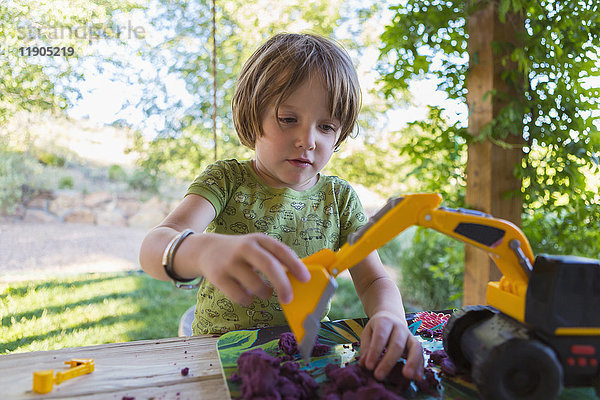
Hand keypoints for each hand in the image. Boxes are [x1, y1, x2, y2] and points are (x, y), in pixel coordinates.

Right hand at [195, 232, 310, 305]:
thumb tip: (301, 276)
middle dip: (283, 285)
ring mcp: (230, 262)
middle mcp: (245, 248)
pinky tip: (246, 293)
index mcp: (259, 239)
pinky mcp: (219, 277)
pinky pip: (241, 297)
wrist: (206, 250)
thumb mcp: (257, 247)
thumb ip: (276, 258)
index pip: (281, 250)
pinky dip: (248, 300)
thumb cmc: (241, 252)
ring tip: (263, 291)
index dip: (295, 265)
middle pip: (269, 266)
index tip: (305, 279)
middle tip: (288, 298)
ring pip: (256, 286)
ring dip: (264, 293)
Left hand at [359, 310, 423, 380]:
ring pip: (415, 347)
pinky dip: (420, 366)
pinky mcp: (416, 344)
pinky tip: (417, 377)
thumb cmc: (377, 328)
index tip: (368, 366)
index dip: (375, 352)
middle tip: (379, 376)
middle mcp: (400, 327)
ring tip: (407, 376)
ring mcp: (410, 335)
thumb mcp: (367, 333)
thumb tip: (364, 364)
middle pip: (397, 344)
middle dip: (388, 362)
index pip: (380, 336)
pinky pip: (421, 354)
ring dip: (412, 362)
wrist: (391, 317)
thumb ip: (366, 348)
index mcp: (385, 321)